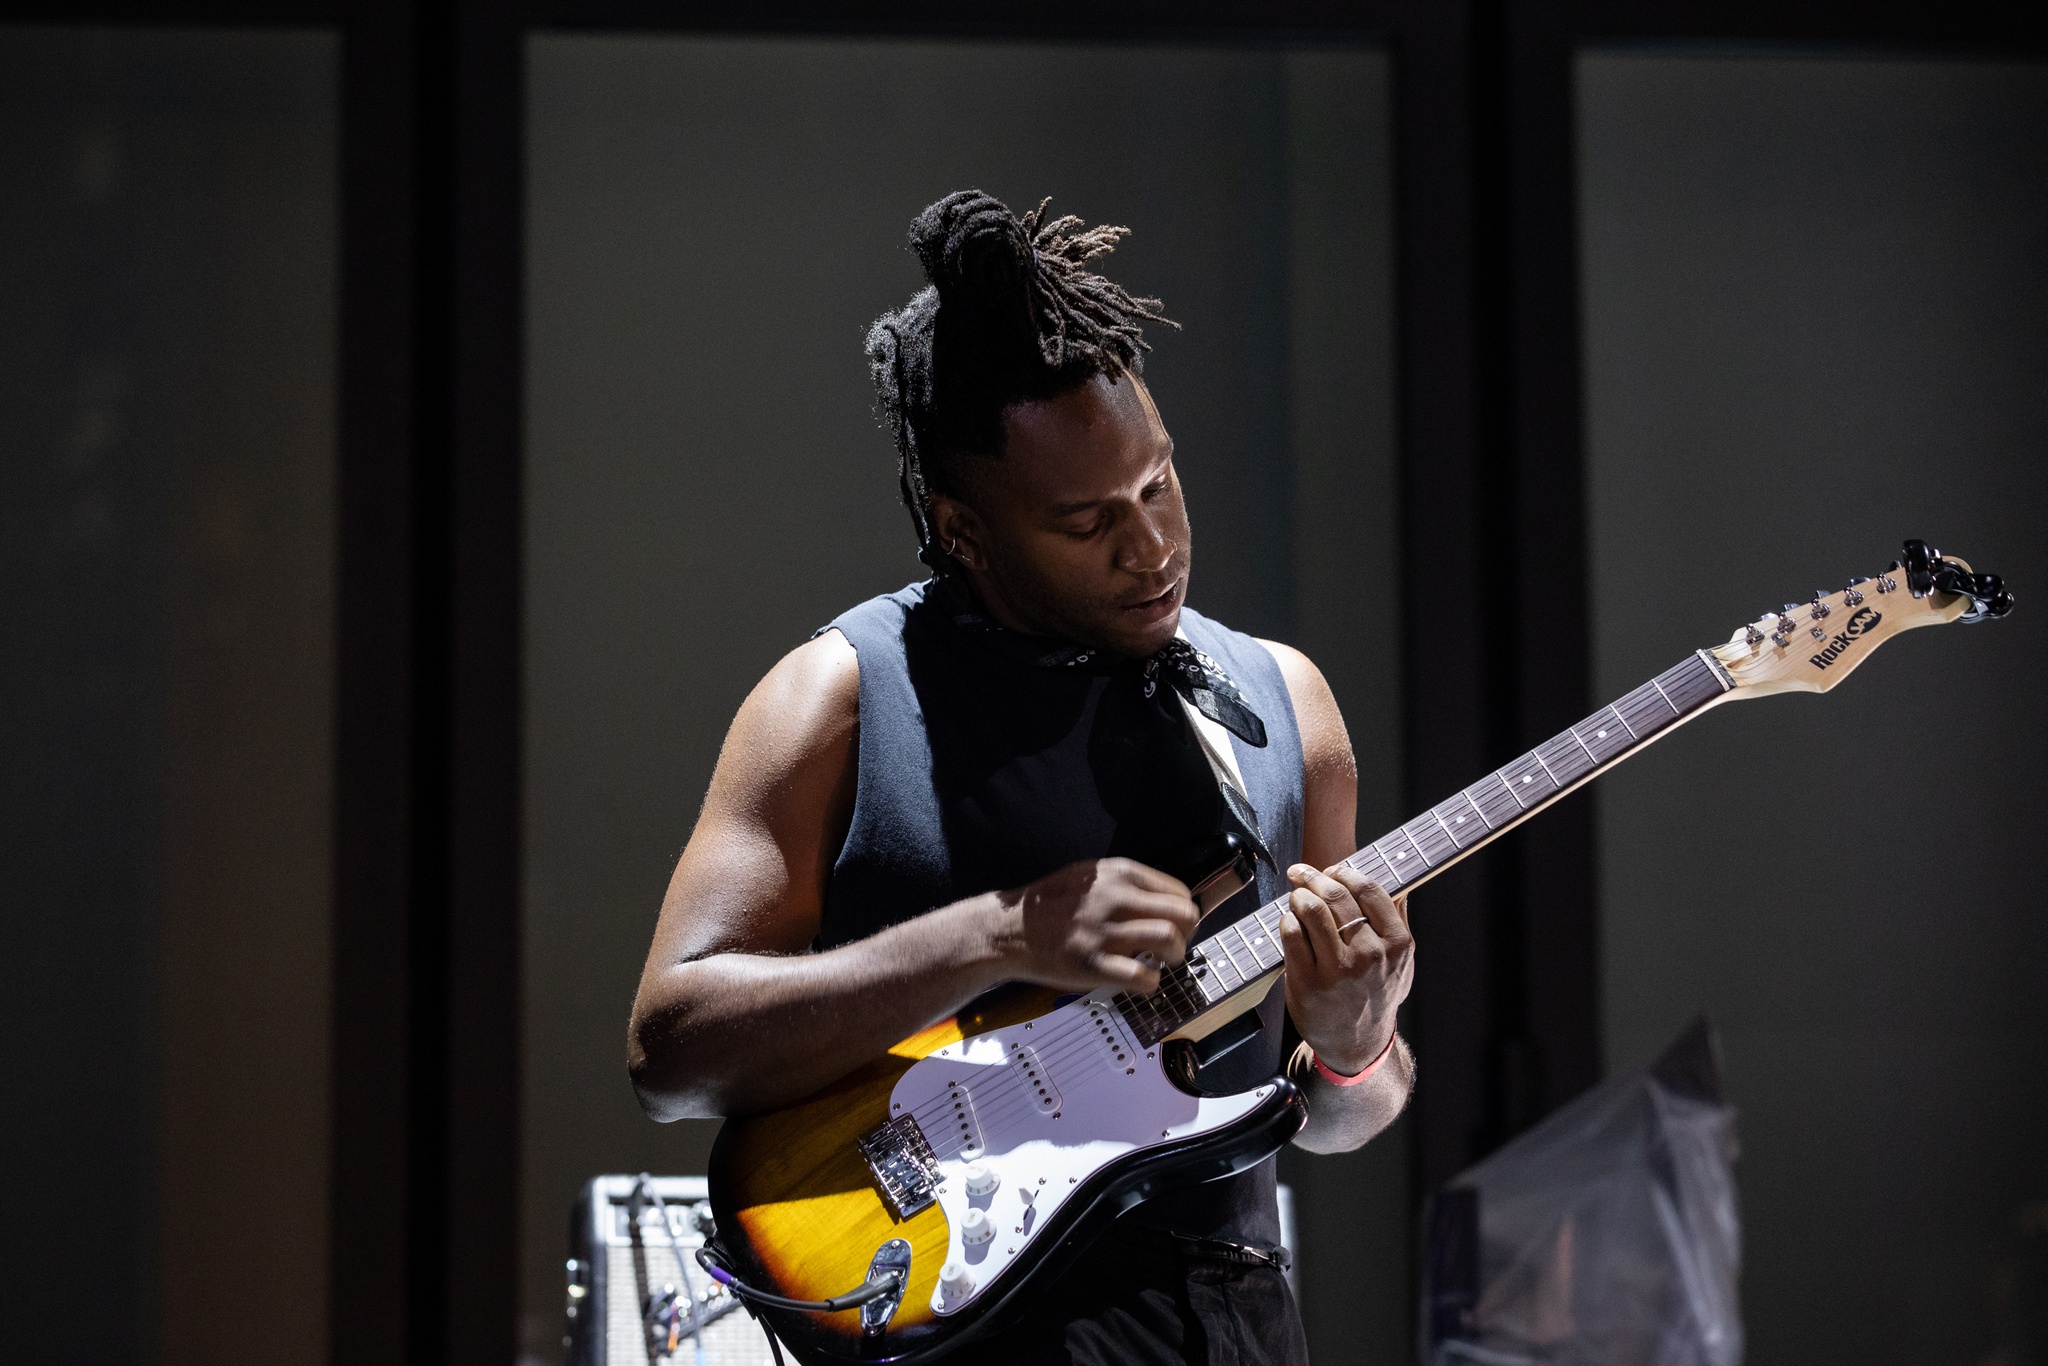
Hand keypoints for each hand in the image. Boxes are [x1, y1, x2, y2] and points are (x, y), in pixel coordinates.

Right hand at [991, 858, 1199, 994]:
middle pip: (1182, 913)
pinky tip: (1142, 981)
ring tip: (1161, 962)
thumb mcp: (1089, 877)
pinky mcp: (1094, 964)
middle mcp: (1115, 898)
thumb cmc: (1050, 905)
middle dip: (1187, 933)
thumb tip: (1165, 902)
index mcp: (1118, 874)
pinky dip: (1151, 983)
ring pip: (1168, 940)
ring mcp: (1104, 932)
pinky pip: (1143, 976)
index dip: (1184, 912)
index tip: (1176, 925)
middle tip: (1174, 946)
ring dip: (1174, 955)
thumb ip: (1126, 885)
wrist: (1009, 929)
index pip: (1178, 891)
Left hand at [1278, 863, 1413, 1074]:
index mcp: (1397, 945)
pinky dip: (1287, 919)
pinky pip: (1292, 934)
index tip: (1332, 870)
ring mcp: (1338, 969)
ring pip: (1312, 910)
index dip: (1345, 873)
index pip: (1369, 891)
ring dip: (1299, 895)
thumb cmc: (1377, 996)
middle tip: (1302, 873)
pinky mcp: (1308, 981)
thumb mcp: (1402, 964)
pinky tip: (1290, 921)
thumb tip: (1398, 884)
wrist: (1357, 1044)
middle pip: (1337, 897)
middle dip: (1315, 877)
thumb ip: (1399, 923)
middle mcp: (1369, 955)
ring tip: (1296, 895)